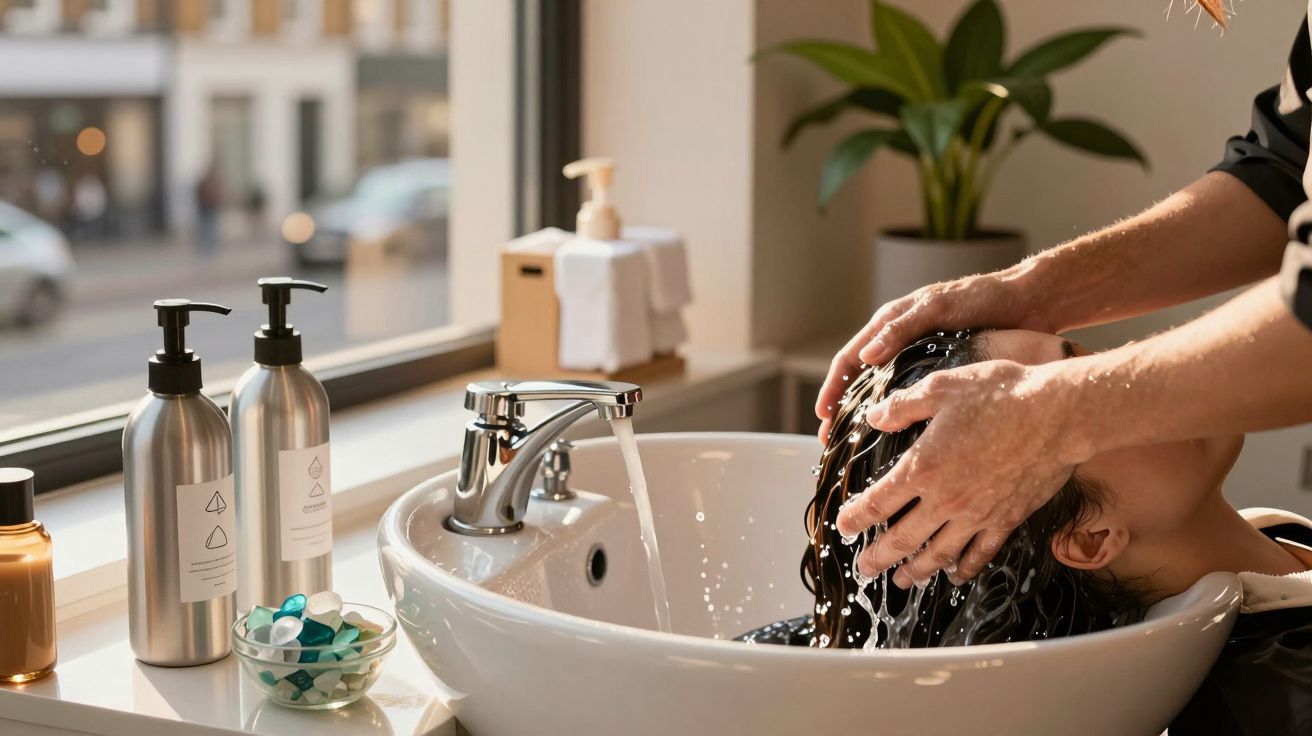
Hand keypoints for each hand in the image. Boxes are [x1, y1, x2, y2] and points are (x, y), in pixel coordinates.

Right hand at [815, 271, 1047, 441]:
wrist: (1029, 303)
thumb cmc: (983, 298)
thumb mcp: (939, 308)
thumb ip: (902, 328)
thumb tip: (866, 357)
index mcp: (892, 323)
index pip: (850, 358)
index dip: (832, 387)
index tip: (823, 415)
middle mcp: (900, 342)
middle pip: (860, 380)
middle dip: (842, 411)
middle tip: (830, 442)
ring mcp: (920, 359)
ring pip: (883, 392)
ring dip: (867, 418)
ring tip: (856, 448)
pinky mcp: (941, 373)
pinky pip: (910, 398)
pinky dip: (897, 416)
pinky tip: (898, 439)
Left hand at [835, 359, 1088, 586]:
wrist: (1058, 413)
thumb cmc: (1000, 394)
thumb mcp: (941, 388)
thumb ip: (902, 407)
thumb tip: (874, 418)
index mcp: (922, 467)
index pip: (877, 503)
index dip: (856, 518)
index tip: (843, 527)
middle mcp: (945, 499)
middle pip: (902, 539)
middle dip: (878, 557)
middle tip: (863, 568)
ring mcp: (977, 514)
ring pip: (938, 554)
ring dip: (916, 570)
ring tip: (901, 581)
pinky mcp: (1007, 519)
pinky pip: (980, 553)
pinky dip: (965, 568)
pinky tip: (955, 576)